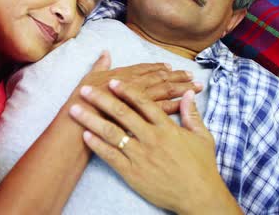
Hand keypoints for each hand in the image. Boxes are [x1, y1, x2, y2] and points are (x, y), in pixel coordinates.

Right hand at [65, 51, 201, 114]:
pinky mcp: (143, 117)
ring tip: (196, 86)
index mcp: (122, 75)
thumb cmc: (80, 104)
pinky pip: (163, 109)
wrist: (78, 127)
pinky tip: (186, 104)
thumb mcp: (88, 80)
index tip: (171, 66)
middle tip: (191, 75)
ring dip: (182, 88)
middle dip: (177, 77)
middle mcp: (133, 86)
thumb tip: (105, 52)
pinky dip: (176, 105)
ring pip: (165, 92)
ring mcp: (139, 102)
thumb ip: (99, 66)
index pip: (145, 70)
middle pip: (160, 79)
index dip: (159, 68)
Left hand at [68, 80, 241, 214]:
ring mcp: (140, 155)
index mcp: (167, 128)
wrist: (199, 197)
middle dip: (101, 99)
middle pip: (122, 113)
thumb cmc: (202, 167)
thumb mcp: (202, 137)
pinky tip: (85, 135)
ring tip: (75, 110)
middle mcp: (151, 138)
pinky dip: (97, 145)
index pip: (143, 103)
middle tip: (85, 89)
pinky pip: (111, 156)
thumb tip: (189, 94)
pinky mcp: (133, 173)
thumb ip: (192, 114)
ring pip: (111, 133)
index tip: (111, 81)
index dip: (126, 90)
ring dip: (91, 119)